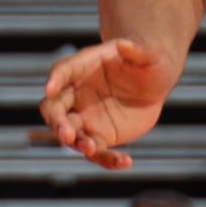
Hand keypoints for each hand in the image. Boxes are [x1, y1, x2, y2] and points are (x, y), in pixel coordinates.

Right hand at [40, 36, 170, 169]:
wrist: (155, 82)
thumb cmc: (149, 61)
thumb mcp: (150, 53)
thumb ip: (138, 50)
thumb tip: (126, 44)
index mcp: (83, 67)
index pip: (62, 71)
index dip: (55, 80)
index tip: (50, 89)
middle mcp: (77, 93)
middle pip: (55, 109)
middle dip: (57, 122)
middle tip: (67, 134)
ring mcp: (85, 116)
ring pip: (71, 134)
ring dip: (77, 143)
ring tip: (92, 149)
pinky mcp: (100, 135)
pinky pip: (97, 151)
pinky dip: (107, 160)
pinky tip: (125, 162)